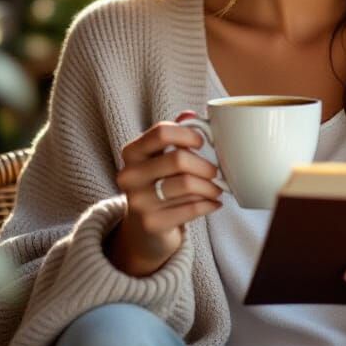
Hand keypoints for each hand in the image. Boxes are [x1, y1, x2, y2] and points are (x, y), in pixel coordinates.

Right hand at [108, 111, 222, 276]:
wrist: (143, 230)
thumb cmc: (158, 185)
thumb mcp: (160, 158)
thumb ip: (174, 136)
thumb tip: (191, 115)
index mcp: (131, 153)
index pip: (161, 132)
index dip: (187, 134)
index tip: (201, 143)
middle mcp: (129, 175)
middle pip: (178, 159)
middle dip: (205, 165)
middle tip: (215, 172)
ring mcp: (138, 201)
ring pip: (187, 184)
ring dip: (210, 187)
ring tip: (216, 189)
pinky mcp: (151, 223)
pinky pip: (191, 208)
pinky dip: (209, 204)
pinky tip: (213, 204)